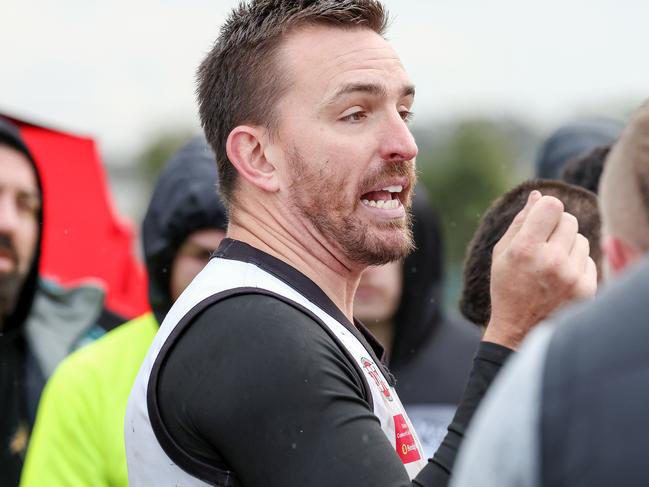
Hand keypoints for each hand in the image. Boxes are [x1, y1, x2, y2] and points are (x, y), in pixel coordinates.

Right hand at [483, 191, 596, 348]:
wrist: (519, 330)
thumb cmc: (506, 286)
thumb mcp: (502, 253)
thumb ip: (519, 222)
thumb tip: (537, 195)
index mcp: (524, 249)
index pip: (552, 206)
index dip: (546, 209)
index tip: (540, 219)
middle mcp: (549, 260)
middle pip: (569, 219)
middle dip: (556, 227)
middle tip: (542, 245)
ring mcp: (570, 276)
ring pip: (580, 238)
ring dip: (567, 245)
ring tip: (550, 264)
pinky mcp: (585, 288)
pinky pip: (588, 258)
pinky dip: (576, 263)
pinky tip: (560, 278)